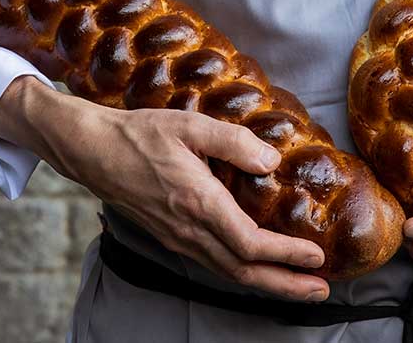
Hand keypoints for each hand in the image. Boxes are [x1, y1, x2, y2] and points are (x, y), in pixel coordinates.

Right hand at [0, 76, 330, 301]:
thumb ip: (234, 142)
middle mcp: (189, 230)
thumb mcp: (189, 125)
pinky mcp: (170, 237)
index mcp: (198, 203)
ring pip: (228, 272)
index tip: (316, 256)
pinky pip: (213, 263)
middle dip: (285, 284)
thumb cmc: (139, 134)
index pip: (251, 243)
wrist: (92, 151)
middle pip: (244, 271)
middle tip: (320, 288)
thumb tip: (271, 160)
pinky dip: (242, 271)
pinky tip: (255, 266)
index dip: (287, 255)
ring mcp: (177, 238)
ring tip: (297, 284)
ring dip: (266, 282)